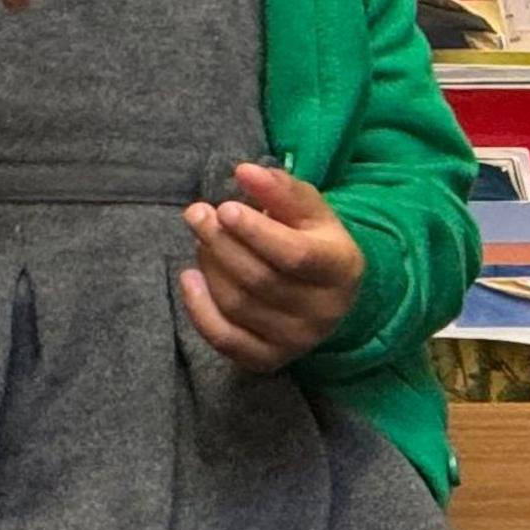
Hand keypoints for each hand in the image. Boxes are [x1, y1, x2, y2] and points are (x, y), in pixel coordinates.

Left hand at [176, 162, 364, 371]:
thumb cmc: (315, 242)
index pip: (295, 255)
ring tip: (202, 240)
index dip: (256, 232)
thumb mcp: (310, 211)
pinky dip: (198, 308)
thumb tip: (244, 171)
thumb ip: (280, 189)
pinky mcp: (269, 359)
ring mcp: (296, 340)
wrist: (328, 295)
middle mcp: (323, 311)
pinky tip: (189, 278)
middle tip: (198, 214)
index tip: (226, 208)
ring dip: (210, 267)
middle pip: (260, 279)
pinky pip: (224, 338)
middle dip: (221, 243)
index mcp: (341, 268)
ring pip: (238, 305)